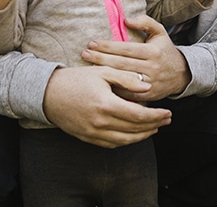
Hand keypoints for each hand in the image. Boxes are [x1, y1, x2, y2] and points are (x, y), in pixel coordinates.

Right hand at [43, 65, 171, 147]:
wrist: (49, 94)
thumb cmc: (77, 78)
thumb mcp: (103, 71)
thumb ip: (126, 79)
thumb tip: (147, 88)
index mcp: (106, 105)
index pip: (138, 115)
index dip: (155, 116)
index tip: (167, 112)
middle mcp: (100, 123)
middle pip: (134, 130)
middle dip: (154, 125)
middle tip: (167, 120)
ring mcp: (93, 133)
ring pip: (125, 140)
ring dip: (143, 136)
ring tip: (155, 127)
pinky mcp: (88, 138)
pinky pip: (112, 144)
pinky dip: (127, 141)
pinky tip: (135, 133)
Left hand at [81, 15, 191, 101]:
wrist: (182, 74)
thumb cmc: (165, 50)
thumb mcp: (160, 32)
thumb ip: (145, 22)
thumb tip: (126, 20)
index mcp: (152, 52)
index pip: (126, 48)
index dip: (108, 46)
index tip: (92, 43)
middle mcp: (151, 68)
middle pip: (121, 64)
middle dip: (100, 59)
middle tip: (84, 54)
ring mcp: (149, 84)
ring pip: (122, 79)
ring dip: (103, 74)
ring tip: (86, 68)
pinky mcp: (147, 96)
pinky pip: (127, 93)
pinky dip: (113, 89)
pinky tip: (99, 85)